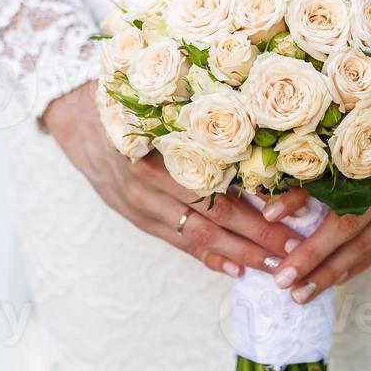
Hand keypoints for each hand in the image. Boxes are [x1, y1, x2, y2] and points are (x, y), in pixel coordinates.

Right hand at [43, 82, 310, 277]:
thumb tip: (265, 130)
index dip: (258, 206)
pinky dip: (208, 257)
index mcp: (160, 149)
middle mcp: (149, 182)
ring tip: (273, 267)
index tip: (295, 215)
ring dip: (238, 253)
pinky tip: (235, 269)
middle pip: (213, 217)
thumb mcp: (162, 101)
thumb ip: (204, 119)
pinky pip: (177, 242)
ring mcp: (142, 205)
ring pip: (197, 236)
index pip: (218, 187)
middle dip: (258, 237)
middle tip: (294, 250)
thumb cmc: (129, 101)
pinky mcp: (138, 217)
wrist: (76, 117)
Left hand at [269, 61, 370, 301]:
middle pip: (350, 228)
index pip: (338, 181)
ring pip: (366, 246)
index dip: (301, 200)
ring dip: (331, 272)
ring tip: (300, 294)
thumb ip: (348, 114)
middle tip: (280, 280)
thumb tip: (295, 128)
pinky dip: (357, 265)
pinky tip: (335, 280)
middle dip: (312, 257)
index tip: (267, 215)